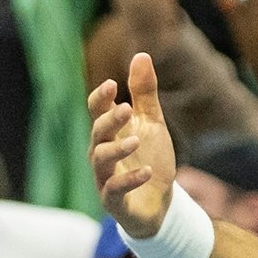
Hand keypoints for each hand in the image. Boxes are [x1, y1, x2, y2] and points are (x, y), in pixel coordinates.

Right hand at [84, 48, 178, 236]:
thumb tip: (141, 54)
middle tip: (127, 108)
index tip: (111, 84)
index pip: (96, 111)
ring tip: (137, 140)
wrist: (161, 203)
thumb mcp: (153, 123)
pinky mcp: (114, 201)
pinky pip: (114, 190)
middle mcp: (101, 153)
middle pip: (97, 132)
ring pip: (101, 160)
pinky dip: (129, 181)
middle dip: (110, 120)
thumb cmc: (151, 159)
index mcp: (109, 132)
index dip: (100, 98)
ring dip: (117, 149)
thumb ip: (144, 93)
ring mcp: (105, 178)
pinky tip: (146, 172)